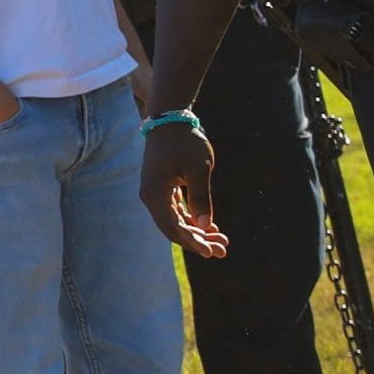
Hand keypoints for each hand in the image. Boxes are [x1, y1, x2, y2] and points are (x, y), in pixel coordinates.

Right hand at [139, 116, 226, 257]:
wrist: (170, 121)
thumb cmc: (185, 143)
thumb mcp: (198, 170)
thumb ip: (201, 198)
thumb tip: (205, 226)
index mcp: (155, 195)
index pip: (173, 227)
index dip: (192, 243)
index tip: (211, 253)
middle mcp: (150, 197)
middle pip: (174, 228)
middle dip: (198, 241)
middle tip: (223, 250)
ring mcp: (155, 193)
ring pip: (176, 221)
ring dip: (197, 232)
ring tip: (221, 241)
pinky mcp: (162, 189)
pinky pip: (176, 211)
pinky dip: (192, 220)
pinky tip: (209, 228)